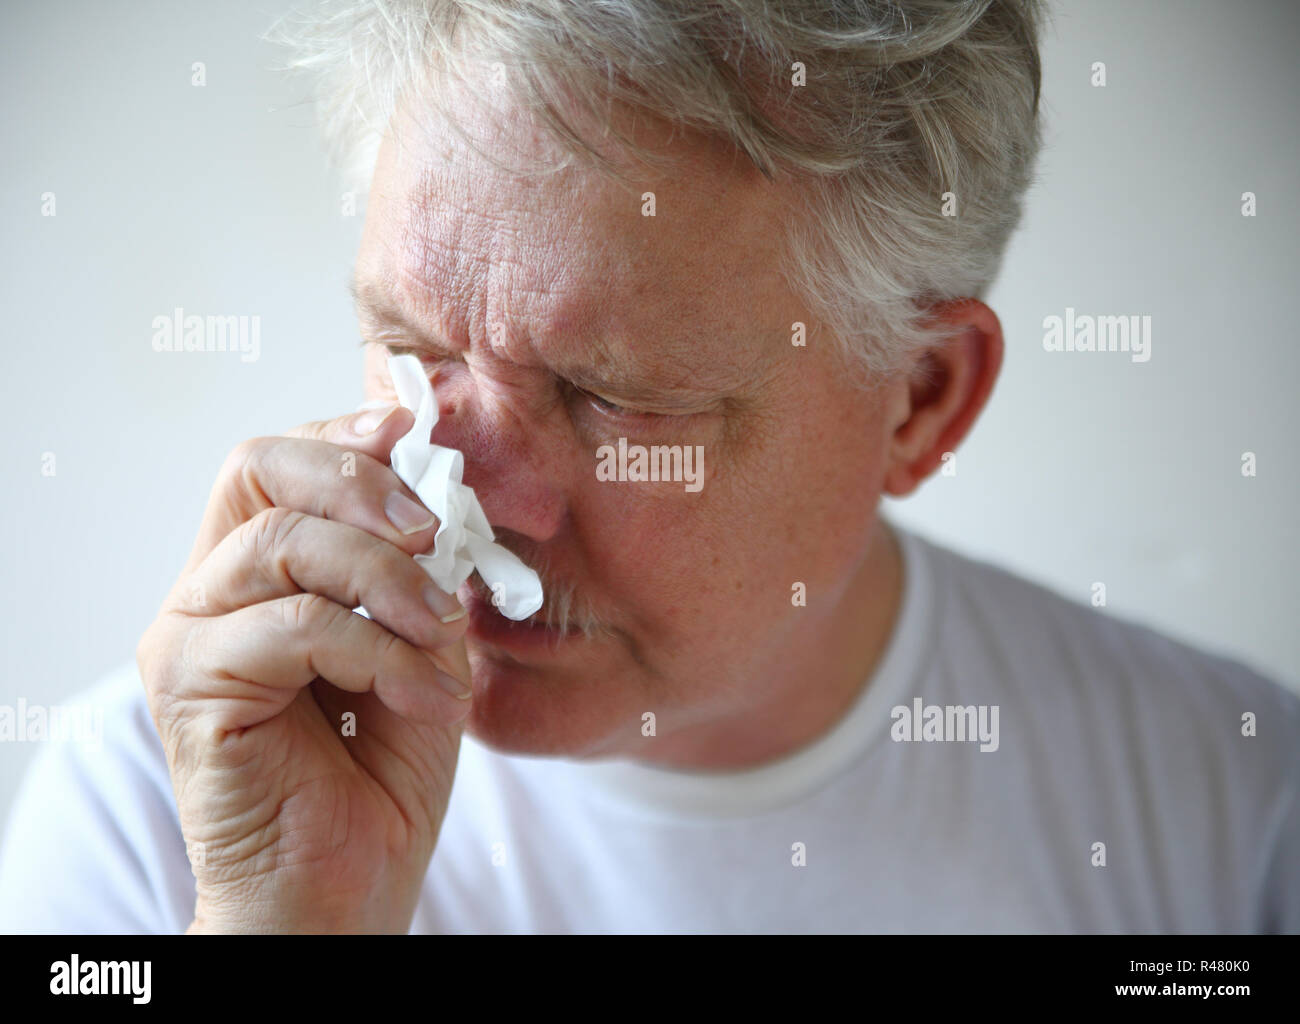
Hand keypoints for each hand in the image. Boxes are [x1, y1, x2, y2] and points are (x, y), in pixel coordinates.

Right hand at [136, 404, 469, 932]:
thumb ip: (419, 579)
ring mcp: (192, 640)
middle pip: (254, 469)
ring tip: (440, 635)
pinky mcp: (193, 689)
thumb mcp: (420, 653)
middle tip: (430, 529)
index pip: (274, 464)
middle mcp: (209, 597)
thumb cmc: (378, 776)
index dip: (340, 436)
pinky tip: (421, 694)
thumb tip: (442, 502)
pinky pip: (294, 625)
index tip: (410, 433)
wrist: (344, 891)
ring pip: (282, 543)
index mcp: (257, 579)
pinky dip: (376, 648)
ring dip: (385, 579)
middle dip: (357, 480)